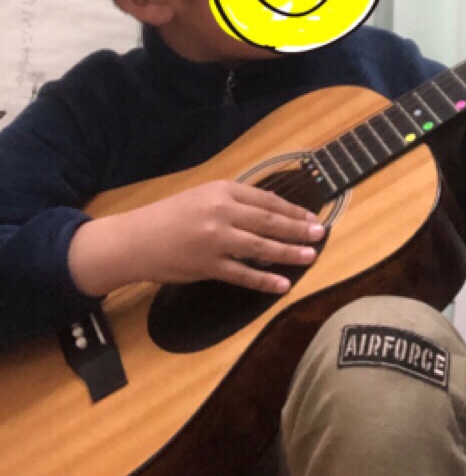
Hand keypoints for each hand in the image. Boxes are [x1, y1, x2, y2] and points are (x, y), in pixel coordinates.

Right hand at [68, 180, 323, 297]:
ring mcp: (215, 241)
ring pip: (262, 248)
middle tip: (321, 233)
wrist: (134, 240)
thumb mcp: (202, 196)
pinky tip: (282, 284)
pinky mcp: (208, 267)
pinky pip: (243, 275)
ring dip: (289, 253)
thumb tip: (269, 211)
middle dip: (298, 229)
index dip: (292, 210)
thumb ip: (233, 201)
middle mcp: (222, 213)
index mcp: (222, 191)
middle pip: (269, 222)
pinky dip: (264, 280)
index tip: (310, 216)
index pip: (267, 200)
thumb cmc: (168, 216)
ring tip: (310, 256)